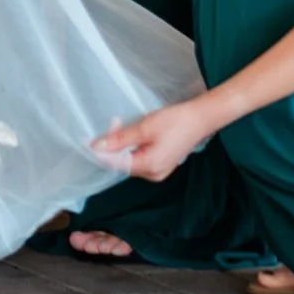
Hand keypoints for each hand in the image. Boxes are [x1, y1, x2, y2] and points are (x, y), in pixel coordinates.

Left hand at [91, 94, 220, 179]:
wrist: (200, 118)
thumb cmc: (174, 121)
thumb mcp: (144, 128)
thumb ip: (120, 139)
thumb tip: (96, 147)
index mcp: (149, 168)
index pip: (117, 164)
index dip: (103, 151)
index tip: (93, 136)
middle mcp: (153, 175)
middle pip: (124, 163)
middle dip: (114, 145)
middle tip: (114, 122)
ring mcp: (159, 171)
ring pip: (131, 160)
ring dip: (123, 144)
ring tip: (122, 125)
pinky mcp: (162, 164)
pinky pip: (141, 158)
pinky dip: (133, 146)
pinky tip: (133, 133)